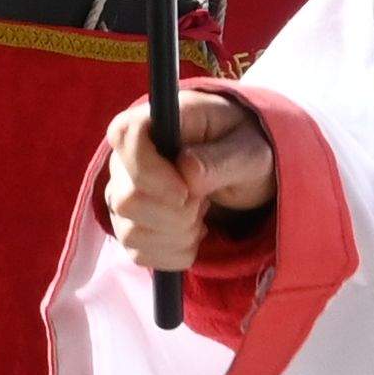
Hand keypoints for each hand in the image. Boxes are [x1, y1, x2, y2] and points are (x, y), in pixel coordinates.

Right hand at [97, 90, 274, 286]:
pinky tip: (193, 234)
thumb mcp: (250, 150)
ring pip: (130, 232)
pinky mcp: (129, 224)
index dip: (149, 171)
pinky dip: (174, 253)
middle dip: (177, 214)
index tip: (187, 191)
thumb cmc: (244, 147)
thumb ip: (222, 159)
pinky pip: (139, 253)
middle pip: (126, 199)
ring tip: (201, 215)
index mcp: (154, 120)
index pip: (123, 135)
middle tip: (206, 201)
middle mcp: (127, 156)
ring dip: (178, 235)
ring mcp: (122, 192)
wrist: (242, 168)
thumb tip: (187, 171)